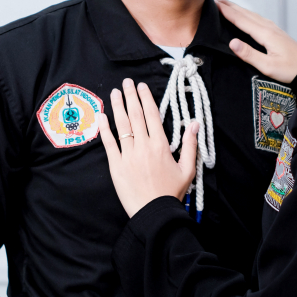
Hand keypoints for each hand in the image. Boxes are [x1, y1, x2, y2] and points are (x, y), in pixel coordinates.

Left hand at [99, 78, 198, 217]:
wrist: (154, 213)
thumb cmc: (172, 192)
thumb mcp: (188, 169)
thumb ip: (191, 145)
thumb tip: (194, 124)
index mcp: (161, 145)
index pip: (152, 115)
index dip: (146, 99)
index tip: (142, 87)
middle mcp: (143, 146)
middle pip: (136, 115)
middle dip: (131, 97)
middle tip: (127, 82)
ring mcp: (128, 155)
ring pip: (122, 125)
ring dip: (118, 107)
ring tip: (115, 93)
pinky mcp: (116, 166)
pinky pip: (109, 143)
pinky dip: (105, 129)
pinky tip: (102, 116)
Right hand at [216, 0, 296, 83]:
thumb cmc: (291, 70)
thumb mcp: (268, 66)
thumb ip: (249, 55)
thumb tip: (232, 42)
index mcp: (265, 34)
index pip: (241, 19)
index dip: (226, 11)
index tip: (213, 2)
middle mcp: (268, 27)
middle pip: (244, 13)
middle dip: (228, 5)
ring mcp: (272, 28)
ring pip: (250, 14)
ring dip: (236, 8)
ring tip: (224, 4)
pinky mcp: (275, 32)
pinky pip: (256, 18)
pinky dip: (245, 14)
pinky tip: (243, 15)